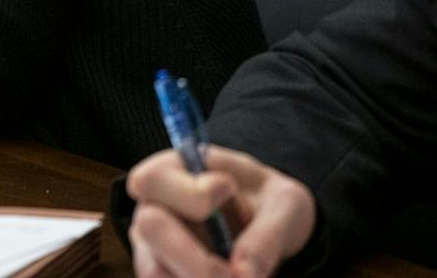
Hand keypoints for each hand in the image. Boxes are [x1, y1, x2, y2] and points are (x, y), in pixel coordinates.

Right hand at [127, 145, 315, 277]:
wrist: (270, 230)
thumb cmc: (270, 203)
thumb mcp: (285, 205)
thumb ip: (267, 234)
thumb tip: (243, 274)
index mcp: (174, 170)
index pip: (153, 179)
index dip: (193, 193)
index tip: (230, 192)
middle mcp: (153, 206)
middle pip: (151, 227)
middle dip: (196, 260)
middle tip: (234, 276)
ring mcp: (152, 244)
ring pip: (155, 270)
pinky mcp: (161, 272)